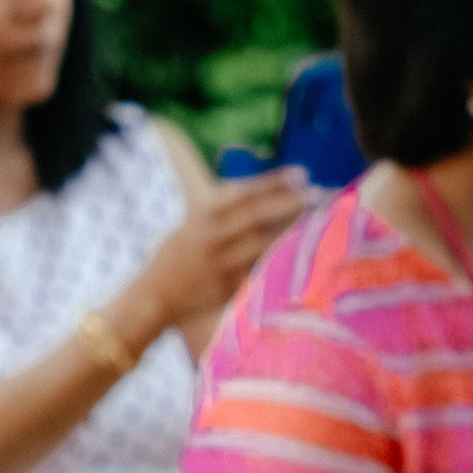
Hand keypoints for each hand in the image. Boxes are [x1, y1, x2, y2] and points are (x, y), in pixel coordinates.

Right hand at [128, 170, 309, 338]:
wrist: (153, 298)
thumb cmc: (174, 257)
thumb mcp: (189, 224)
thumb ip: (218, 208)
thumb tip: (258, 192)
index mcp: (200, 215)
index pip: (244, 192)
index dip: (275, 182)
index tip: (302, 175)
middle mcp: (212, 236)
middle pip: (259, 215)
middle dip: (291, 203)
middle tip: (319, 195)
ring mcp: (221, 263)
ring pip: (265, 242)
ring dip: (292, 230)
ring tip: (317, 220)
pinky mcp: (228, 286)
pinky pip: (260, 270)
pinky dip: (281, 259)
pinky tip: (301, 252)